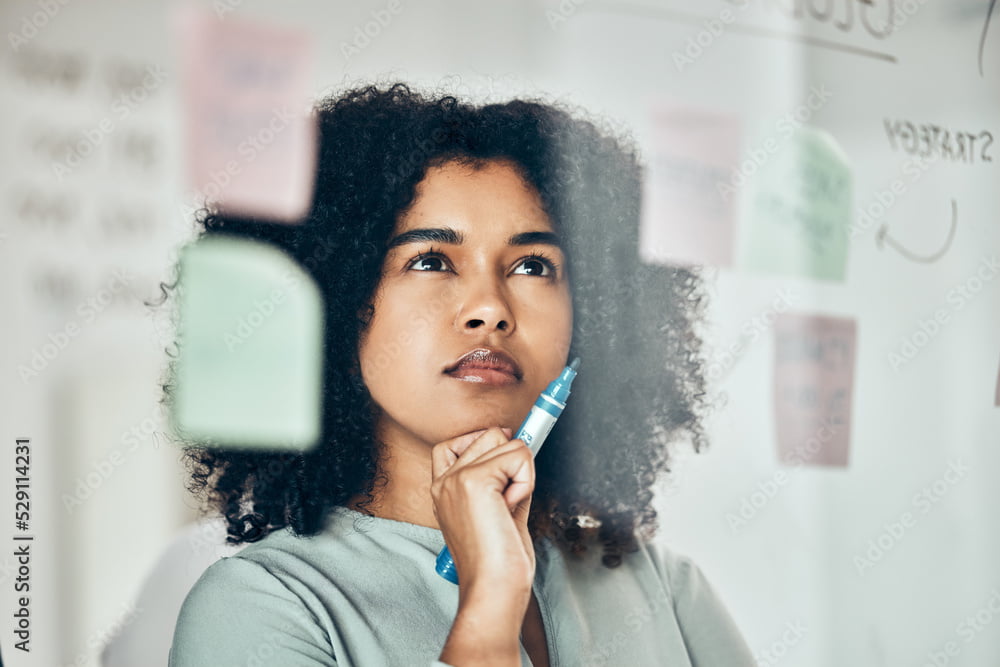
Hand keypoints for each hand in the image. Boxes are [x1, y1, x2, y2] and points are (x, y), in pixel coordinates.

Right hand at [431, 426, 535, 595]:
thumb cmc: (499, 560)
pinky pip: (519, 456)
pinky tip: (511, 508)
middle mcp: (444, 480)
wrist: (493, 587)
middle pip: (490, 435)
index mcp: (443, 488)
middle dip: (512, 462)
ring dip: (521, 474)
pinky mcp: (474, 481)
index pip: (459, 442)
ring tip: (508, 508)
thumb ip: (504, 476)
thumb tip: (520, 443)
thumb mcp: (500, 508)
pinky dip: (526, 482)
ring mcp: (457, 478)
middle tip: (507, 502)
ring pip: (507, 442)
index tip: (505, 466)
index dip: (487, 444)